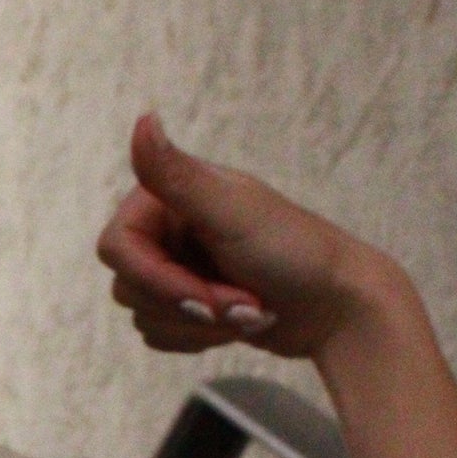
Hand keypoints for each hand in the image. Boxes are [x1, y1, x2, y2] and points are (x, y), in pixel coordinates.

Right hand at [97, 114, 390, 361]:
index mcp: (168, 198)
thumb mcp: (232, 212)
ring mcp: (175, 268)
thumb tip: (142, 119)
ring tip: (250, 312)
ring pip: (142, 315)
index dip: (154, 279)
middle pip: (128, 286)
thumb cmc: (296, 253)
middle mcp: (165, 230)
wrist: (339, 307)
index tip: (202, 297)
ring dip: (198, 325)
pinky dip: (197, 338)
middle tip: (243, 305)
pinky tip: (236, 324)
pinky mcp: (184, 305)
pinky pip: (157, 334)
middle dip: (188, 305)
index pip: (117, 247)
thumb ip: (177, 174)